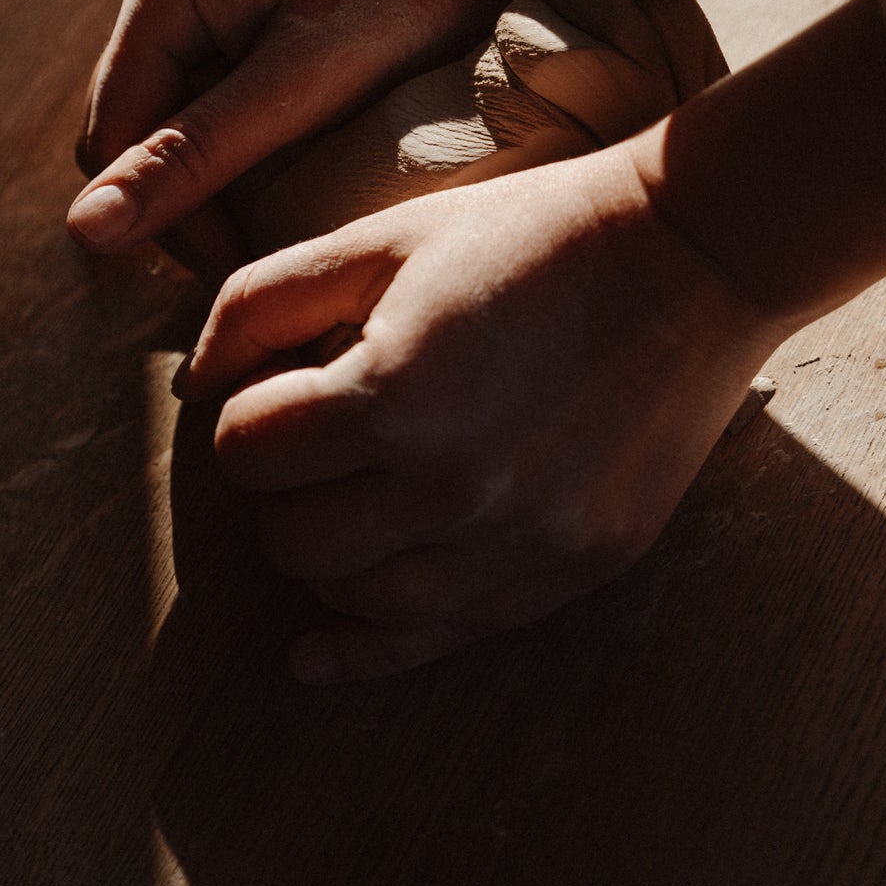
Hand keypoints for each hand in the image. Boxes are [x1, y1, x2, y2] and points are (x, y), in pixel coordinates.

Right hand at [69, 0, 544, 282]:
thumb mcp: (301, 84)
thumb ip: (195, 154)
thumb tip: (82, 231)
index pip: (114, 143)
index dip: (160, 218)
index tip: (242, 269)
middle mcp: (168, 3)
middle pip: (135, 144)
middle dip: (188, 210)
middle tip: (270, 260)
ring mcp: (206, 21)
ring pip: (176, 142)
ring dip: (219, 195)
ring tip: (291, 233)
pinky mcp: (246, 41)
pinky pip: (218, 125)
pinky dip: (249, 169)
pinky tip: (303, 193)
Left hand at [173, 144, 784, 680]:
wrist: (691, 257)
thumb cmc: (529, 232)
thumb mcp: (386, 236)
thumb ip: (264, 300)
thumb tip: (194, 383)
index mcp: (397, 394)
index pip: (248, 449)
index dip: (251, 411)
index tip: (288, 381)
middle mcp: (453, 489)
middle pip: (292, 536)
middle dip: (284, 482)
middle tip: (319, 432)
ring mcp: (517, 544)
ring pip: (355, 599)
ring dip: (328, 549)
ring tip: (351, 491)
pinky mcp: (569, 571)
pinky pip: (438, 639)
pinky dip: (365, 650)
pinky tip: (313, 653)